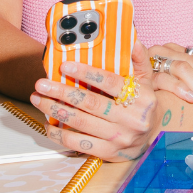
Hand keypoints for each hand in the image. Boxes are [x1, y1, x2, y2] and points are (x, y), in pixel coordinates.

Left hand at [31, 61, 167, 161]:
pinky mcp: (108, 153)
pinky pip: (78, 143)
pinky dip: (59, 134)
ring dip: (55, 110)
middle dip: (62, 92)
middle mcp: (131, 119)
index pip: (110, 83)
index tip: (64, 66)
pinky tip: (48, 123)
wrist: (153, 136)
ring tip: (38, 99)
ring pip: (81, 122)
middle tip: (42, 84)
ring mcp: (119, 138)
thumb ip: (139, 59)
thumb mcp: (146, 80)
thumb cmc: (143, 103)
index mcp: (141, 98)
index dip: (86, 73)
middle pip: (90, 103)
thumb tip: (132, 40)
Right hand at [146, 42, 192, 114]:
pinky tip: (191, 98)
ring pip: (184, 68)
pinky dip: (179, 88)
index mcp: (177, 50)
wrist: (127, 97)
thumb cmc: (158, 90)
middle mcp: (166, 51)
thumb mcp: (182, 80)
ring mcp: (153, 61)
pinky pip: (163, 78)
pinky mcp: (143, 75)